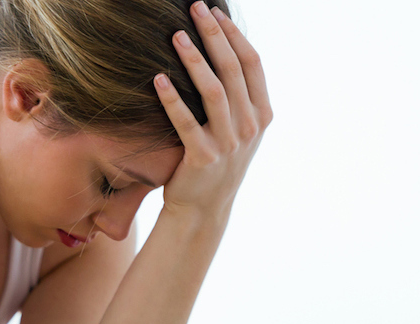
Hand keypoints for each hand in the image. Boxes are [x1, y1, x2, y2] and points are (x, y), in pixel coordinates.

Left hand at [156, 2, 272, 215]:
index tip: (216, 12)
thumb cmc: (215, 161)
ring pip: (215, 91)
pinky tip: (158, 78)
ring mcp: (229, 143)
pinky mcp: (203, 158)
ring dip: (195, 60)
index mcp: (262, 114)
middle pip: (234, 70)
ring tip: (176, 36)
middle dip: (214, 35)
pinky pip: (186, 122)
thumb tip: (223, 51)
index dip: (234, 35)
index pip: (253, 64)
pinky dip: (172, 99)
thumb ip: (238, 97)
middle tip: (196, 9)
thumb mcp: (238, 129)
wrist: (203, 208)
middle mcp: (250, 126)